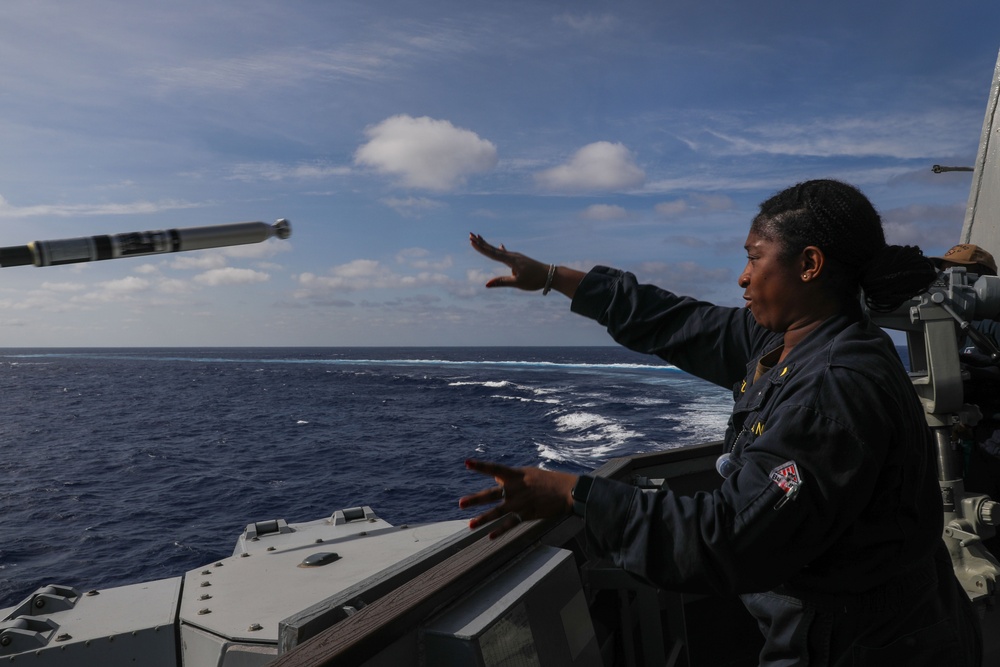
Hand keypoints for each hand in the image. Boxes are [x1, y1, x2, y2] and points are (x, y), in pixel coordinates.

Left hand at [459, 459, 576, 538]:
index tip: (466, 463)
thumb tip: (496, 479)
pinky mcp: (527, 514)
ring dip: (483, 519)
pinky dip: (500, 531)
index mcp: (516, 475)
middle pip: (491, 494)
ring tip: (470, 525)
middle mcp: (515, 488)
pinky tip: (490, 536)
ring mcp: (520, 502)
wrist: (568, 491)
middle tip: (460, 503)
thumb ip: (511, 477)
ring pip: (497, 512)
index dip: (480, 466)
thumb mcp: (529, 474)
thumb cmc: (549, 481)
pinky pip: (510, 523)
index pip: (494, 468)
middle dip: (475, 499)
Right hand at [469, 233, 550, 290]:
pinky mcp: (519, 259)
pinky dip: (500, 249)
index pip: (492, 253)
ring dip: (488, 245)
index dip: (481, 248)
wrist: (551, 275)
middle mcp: (512, 255)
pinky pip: (506, 253)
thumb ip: (501, 282)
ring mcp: (516, 256)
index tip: (471, 241)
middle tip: (470, 234)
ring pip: (498, 250)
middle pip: (493, 248)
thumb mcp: (517, 283)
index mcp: (511, 260)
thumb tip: (486, 284)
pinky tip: (500, 245)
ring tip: (479, 238)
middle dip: (481, 242)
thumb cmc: (535, 280)